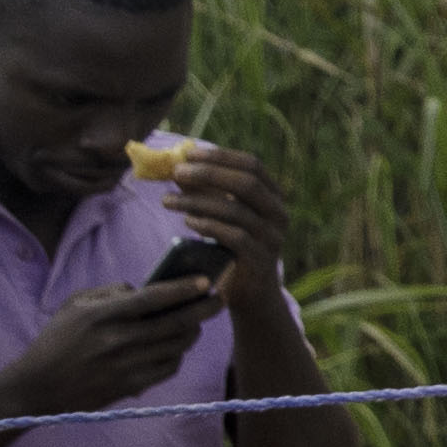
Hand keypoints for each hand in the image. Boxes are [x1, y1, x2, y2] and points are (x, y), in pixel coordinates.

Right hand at [0, 277, 223, 420]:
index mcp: (100, 316)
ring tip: (197, 321)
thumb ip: (110, 292)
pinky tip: (177, 346)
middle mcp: (116, 341)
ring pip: (176, 346)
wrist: (37, 388)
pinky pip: (168, 367)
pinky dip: (178, 355)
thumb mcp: (73, 306)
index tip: (205, 281)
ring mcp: (125, 366)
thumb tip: (145, 288)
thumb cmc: (56, 340)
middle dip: (204, 309)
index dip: (182, 289)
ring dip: (194, 331)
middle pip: (174, 323)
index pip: (151, 298)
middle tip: (219, 299)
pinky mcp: (130, 386)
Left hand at [157, 141, 292, 304]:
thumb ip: (206, 191)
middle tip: (176, 172)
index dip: (220, 156)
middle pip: (247, 183)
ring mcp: (273, 237)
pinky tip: (188, 222)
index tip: (188, 154)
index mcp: (274, 196)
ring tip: (167, 200)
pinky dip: (208, 226)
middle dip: (208, 174)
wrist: (251, 292)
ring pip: (236, 210)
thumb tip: (176, 165)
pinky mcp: (260, 259)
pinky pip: (234, 237)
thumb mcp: (222, 214)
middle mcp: (279, 213)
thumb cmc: (232, 247)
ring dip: (197, 201)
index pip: (252, 165)